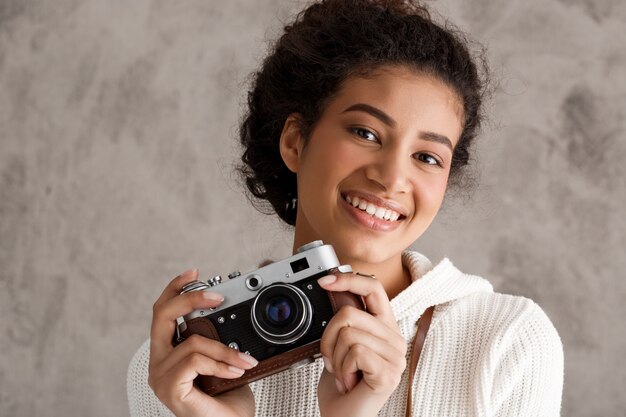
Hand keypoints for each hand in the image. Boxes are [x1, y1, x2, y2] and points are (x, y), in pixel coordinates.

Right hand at [148, 269, 257, 416]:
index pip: (162, 312)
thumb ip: (221, 337)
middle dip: (190, 298)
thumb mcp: (224, 358)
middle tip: (218, 296)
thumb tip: (237, 306)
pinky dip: (220, 363)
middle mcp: (158, 361)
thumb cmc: (227, 398)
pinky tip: (236, 371)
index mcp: (168, 351)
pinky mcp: (169, 389)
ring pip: (191, 342)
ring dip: (224, 350)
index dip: (175, 288)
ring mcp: (160, 376)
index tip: (194, 273)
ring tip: (245, 360)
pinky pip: (194, 361)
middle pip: (162, 315)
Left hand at [317, 273, 406, 416]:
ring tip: (343, 373)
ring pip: (348, 334)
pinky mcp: (389, 373)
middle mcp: (394, 338)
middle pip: (349, 314)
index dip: (348, 279)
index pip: (373, 288)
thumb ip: (343, 317)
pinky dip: (342, 369)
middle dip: (328, 338)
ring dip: (334, 358)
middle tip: (332, 359)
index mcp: (385, 326)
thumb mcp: (339, 343)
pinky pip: (354, 353)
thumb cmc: (342, 383)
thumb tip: (334, 285)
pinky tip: (349, 381)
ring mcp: (395, 356)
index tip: (325, 280)